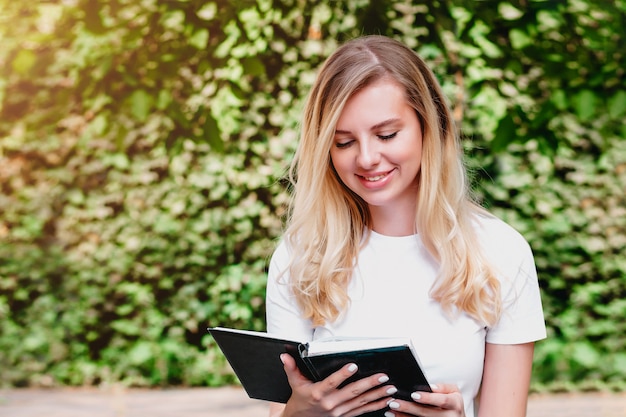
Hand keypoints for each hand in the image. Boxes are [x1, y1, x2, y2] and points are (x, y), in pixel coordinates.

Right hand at [279, 353, 396, 416]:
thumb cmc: (299, 399)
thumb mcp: (294, 383)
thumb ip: (291, 368)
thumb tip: (284, 356)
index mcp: (318, 393)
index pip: (332, 382)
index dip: (342, 374)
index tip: (353, 365)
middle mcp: (330, 403)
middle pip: (352, 392)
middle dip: (369, 384)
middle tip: (382, 376)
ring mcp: (339, 411)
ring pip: (361, 402)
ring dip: (377, 394)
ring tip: (390, 387)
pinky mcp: (345, 416)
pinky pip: (363, 411)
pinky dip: (376, 406)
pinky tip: (386, 400)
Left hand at [385, 384, 464, 416]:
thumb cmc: (453, 403)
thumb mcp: (453, 392)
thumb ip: (443, 387)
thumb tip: (430, 387)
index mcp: (455, 404)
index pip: (442, 400)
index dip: (428, 398)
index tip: (414, 395)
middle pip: (427, 413)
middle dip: (409, 408)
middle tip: (394, 402)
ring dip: (404, 416)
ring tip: (391, 410)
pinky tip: (396, 416)